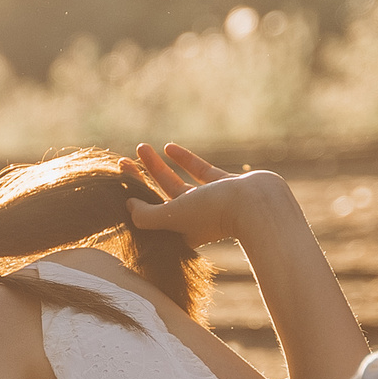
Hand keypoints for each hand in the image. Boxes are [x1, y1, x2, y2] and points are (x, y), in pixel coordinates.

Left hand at [127, 143, 287, 248]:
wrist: (259, 205)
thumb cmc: (214, 213)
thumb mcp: (174, 216)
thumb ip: (148, 216)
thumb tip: (129, 206)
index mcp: (181, 231)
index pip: (150, 212)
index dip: (133, 194)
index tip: (118, 177)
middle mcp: (195, 219)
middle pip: (160, 196)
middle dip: (142, 177)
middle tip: (124, 159)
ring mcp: (211, 202)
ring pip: (178, 181)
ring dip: (159, 165)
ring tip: (143, 148)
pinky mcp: (226, 186)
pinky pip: (200, 171)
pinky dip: (185, 160)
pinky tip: (170, 147)